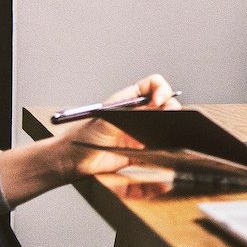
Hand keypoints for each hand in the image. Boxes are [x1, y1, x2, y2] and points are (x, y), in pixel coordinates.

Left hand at [62, 74, 182, 177]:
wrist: (75, 160)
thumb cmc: (84, 135)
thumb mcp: (107, 119)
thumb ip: (130, 112)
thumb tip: (154, 106)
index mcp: (130, 100)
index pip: (153, 85)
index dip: (161, 90)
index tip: (159, 101)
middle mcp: (139, 114)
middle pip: (166, 104)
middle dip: (171, 108)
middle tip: (169, 118)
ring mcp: (143, 132)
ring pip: (167, 126)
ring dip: (171, 128)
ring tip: (166, 134)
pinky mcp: (143, 151)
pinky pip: (161, 148)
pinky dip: (166, 148)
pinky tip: (163, 149)